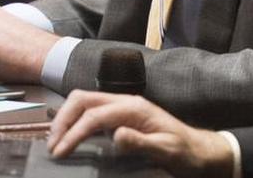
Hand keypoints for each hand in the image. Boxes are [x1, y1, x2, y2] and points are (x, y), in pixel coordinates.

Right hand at [48, 90, 233, 177]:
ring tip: (55, 141)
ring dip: (66, 118)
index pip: (95, 115)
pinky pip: (91, 112)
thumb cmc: (185, 152)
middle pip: (83, 100)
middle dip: (63, 119)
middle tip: (52, 144)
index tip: (61, 152)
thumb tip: (116, 134)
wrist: (200, 151)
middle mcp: (126, 102)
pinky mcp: (121, 117)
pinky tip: (69, 136)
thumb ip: (141, 143)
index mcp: (135, 108)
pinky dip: (75, 121)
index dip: (75, 133)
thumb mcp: (167, 151)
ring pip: (84, 102)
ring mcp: (123, 107)